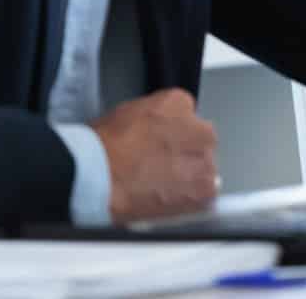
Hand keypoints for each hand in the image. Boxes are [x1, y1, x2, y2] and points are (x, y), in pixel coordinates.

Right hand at [90, 88, 218, 222]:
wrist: (100, 179)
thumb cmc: (103, 149)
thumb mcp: (124, 114)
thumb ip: (150, 119)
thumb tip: (150, 131)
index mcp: (178, 102)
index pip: (186, 116)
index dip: (171, 134)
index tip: (162, 146)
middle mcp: (198, 127)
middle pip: (199, 141)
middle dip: (184, 154)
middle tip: (161, 168)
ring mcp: (204, 158)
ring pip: (203, 167)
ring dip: (188, 177)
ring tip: (161, 188)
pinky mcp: (205, 188)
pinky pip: (205, 194)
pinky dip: (191, 200)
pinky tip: (169, 202)